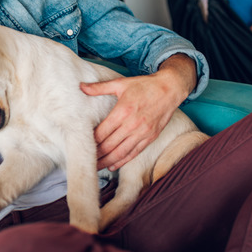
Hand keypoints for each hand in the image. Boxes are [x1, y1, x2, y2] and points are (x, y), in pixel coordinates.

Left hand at [80, 55, 195, 171]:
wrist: (169, 88)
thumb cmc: (144, 85)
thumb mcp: (121, 83)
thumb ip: (99, 87)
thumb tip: (81, 86)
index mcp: (123, 111)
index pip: (102, 132)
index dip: (91, 141)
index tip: (82, 145)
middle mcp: (132, 124)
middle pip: (109, 145)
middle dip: (96, 154)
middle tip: (85, 160)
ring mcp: (142, 133)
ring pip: (120, 152)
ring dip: (107, 161)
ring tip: (96, 167)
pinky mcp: (150, 137)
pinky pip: (134, 153)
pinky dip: (122, 161)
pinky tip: (112, 165)